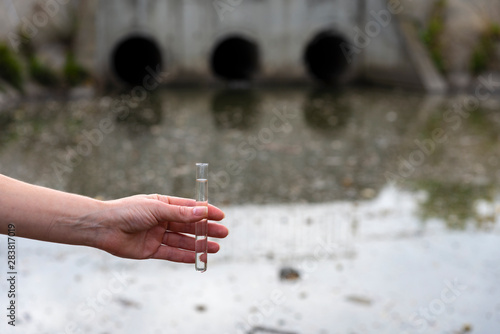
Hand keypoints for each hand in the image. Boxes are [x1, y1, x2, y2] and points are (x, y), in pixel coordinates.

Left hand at [92, 194, 227, 262]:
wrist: (103, 227)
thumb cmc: (128, 211)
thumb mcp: (157, 209)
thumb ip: (180, 213)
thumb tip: (203, 213)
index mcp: (163, 204)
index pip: (189, 208)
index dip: (205, 212)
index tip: (220, 215)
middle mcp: (162, 220)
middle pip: (189, 225)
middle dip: (206, 229)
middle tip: (223, 233)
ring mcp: (157, 235)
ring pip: (183, 241)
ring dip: (199, 244)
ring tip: (215, 248)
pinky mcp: (151, 250)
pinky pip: (171, 254)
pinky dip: (185, 256)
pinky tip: (198, 257)